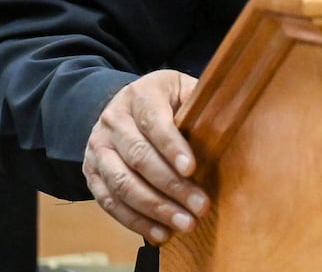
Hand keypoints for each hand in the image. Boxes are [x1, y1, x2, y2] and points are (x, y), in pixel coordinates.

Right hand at [82, 70, 206, 244]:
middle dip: (171, 186)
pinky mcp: (92, 173)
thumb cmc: (168, 100)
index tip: (192, 169)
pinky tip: (159, 232)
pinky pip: (110, 202)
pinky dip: (135, 221)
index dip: (172, 147)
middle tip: (200, 207)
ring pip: (122, 184)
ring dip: (154, 209)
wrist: (125, 106)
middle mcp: (113, 120)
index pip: (154, 122)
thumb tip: (229, 121)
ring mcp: (98, 148)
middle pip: (139, 157)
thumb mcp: (183, 90)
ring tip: (184, 224)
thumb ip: (200, 104)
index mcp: (140, 94)